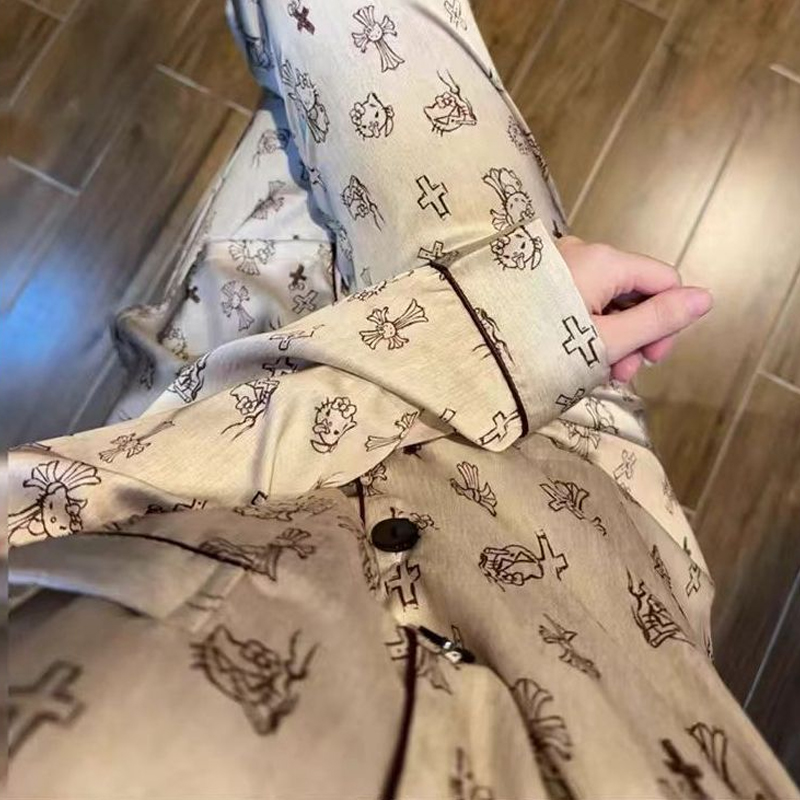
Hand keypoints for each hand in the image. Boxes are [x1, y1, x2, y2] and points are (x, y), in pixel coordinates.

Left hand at [557, 236, 712, 382]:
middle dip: (636, 335)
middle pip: (635, 291)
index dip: (667, 321)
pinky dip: (588, 327)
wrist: (475, 358)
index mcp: (603, 260)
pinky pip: (581, 301)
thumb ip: (657, 320)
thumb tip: (705, 298)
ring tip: (599, 373)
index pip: (664, 281)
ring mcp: (559, 266)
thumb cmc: (542, 352)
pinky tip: (579, 356)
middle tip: (622, 373)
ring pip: (607, 300)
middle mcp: (582, 252)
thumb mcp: (609, 341)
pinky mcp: (542, 283)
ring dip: (613, 337)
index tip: (651, 358)